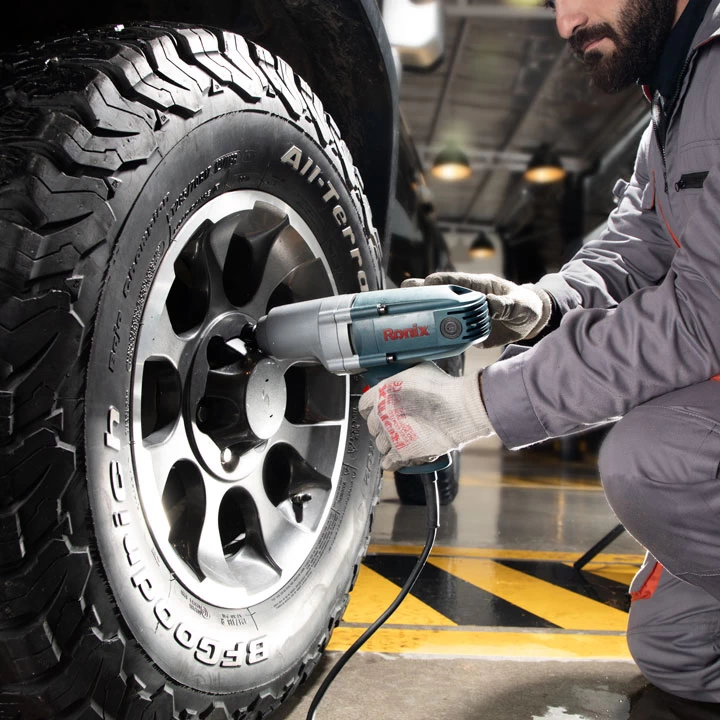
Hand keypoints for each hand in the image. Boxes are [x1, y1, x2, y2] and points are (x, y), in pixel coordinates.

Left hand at [358, 362, 494, 471]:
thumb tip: (403, 374)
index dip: (372, 409)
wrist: (460, 408)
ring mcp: (391, 434)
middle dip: (383, 426)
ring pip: (381, 444)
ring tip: (403, 440)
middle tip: (396, 425)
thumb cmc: (444, 388)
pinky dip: (393, 461)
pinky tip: (399, 457)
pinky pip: (389, 462)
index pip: (363, 405)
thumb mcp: (419, 369)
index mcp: (382, 392)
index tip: (377, 411)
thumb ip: (404, 375)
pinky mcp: (402, 452)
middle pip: (372, 426)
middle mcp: (382, 414)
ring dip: (389, 443)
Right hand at [402, 272, 551, 346]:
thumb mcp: (520, 305)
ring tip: (401, 312)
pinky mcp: (465, 331)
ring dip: (423, 312)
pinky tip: (419, 337)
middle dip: (421, 292)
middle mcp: (468, 299)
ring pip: (440, 312)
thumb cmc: (526, 306)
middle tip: (403, 291)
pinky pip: (448, 332)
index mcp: (480, 286)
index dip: (441, 281)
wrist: (529, 323)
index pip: (457, 281)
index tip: (426, 283)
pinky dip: (434, 334)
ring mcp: (464, 315)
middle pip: (441, 293)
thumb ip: (506, 304)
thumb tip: (490, 304)